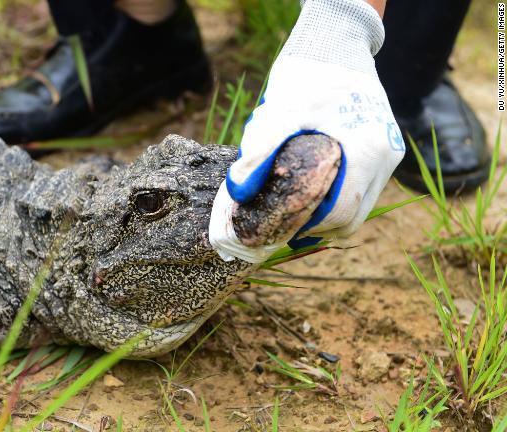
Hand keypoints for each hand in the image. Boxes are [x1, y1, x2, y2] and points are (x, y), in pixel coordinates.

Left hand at [209, 0, 404, 262]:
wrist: (335, 41)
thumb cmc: (306, 75)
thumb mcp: (277, 113)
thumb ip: (257, 154)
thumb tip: (238, 194)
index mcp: (366, 150)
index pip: (342, 212)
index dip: (309, 229)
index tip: (279, 233)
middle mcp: (385, 155)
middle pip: (354, 215)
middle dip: (317, 227)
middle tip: (282, 229)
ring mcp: (389, 150)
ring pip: (361, 205)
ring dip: (329, 215)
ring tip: (293, 215)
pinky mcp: (385, 144)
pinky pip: (364, 186)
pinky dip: (339, 197)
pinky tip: (311, 194)